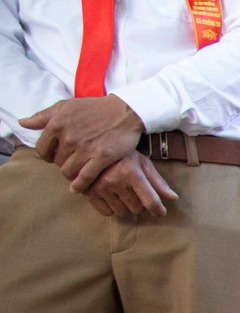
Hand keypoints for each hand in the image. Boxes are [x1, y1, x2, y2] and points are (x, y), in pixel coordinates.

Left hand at [22, 96, 142, 191]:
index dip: (48, 155)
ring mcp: (85, 149)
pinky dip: (80, 186)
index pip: (42, 149)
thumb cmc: (94, 108)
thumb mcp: (66, 106)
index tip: (56, 156)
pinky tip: (78, 188)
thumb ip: (43, 116)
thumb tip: (23, 123)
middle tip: (71, 164)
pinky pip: (85, 178)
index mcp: (57, 124)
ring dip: (71, 175)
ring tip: (77, 173)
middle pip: (57, 162)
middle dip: (63, 164)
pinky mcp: (101, 158)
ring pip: (69, 172)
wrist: (124, 111)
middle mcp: (68, 137)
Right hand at [81, 151, 177, 217]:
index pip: (150, 201)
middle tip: (135, 192)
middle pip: (137, 209)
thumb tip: (174, 198)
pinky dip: (111, 207)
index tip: (160, 212)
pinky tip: (111, 195)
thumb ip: (158, 182)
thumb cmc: (124, 156)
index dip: (158, 210)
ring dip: (126, 206)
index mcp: (131, 172)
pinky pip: (107, 212)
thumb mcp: (143, 163)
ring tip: (122, 192)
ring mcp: (100, 187)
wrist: (93, 147)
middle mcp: (115, 180)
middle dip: (140, 204)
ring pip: (123, 212)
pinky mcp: (88, 192)